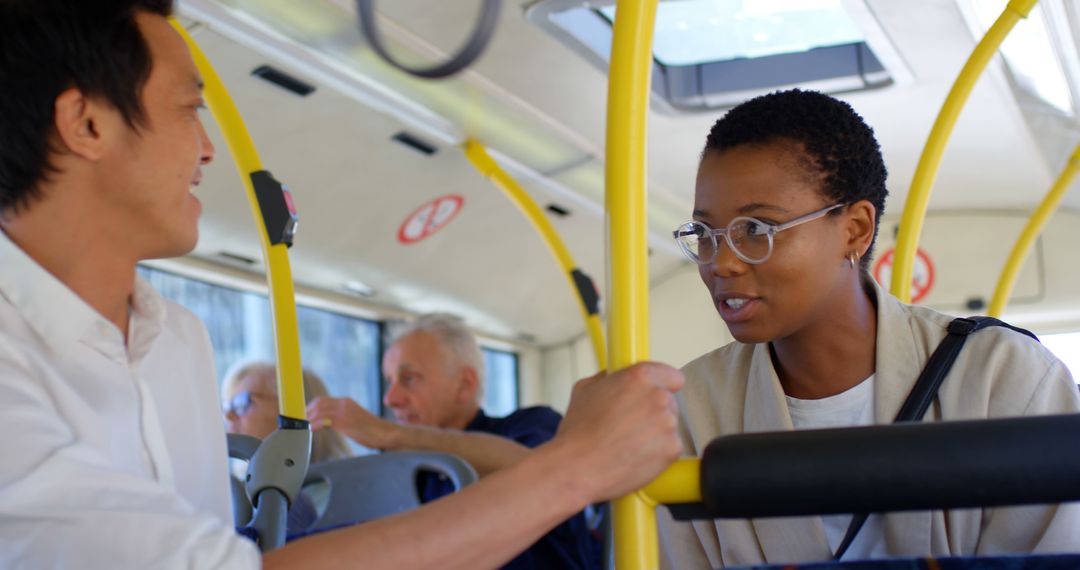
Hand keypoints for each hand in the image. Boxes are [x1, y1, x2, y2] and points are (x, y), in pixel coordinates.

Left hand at [307, 397, 399, 450]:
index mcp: (346, 402)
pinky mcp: (345, 421)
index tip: (303, 416)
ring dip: (308, 418)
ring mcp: (345, 411)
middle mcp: (344, 403)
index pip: (322, 400)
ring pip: (319, 410)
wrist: (386, 433)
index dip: (310, 407)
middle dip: (306, 412)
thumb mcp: (353, 419)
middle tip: (299, 423)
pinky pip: (324, 420)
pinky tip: (311, 430)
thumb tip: (325, 423)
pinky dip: (315, 425)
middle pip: (318, 403)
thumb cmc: (371, 430)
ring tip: (302, 427)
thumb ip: (340, 418)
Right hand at [552, 362, 683, 502]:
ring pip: (669, 425)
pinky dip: (657, 452)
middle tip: (631, 423)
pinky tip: (635, 455)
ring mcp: (668, 424)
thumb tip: (615, 377)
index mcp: (640, 377)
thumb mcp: (584, 389)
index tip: (654, 393)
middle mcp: (658, 397)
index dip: (662, 385)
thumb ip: (607, 377)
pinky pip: (670, 447)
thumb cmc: (578, 432)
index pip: (672, 375)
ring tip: (629, 442)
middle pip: (669, 401)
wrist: (578, 469)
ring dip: (655, 431)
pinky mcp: (672, 449)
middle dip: (654, 410)